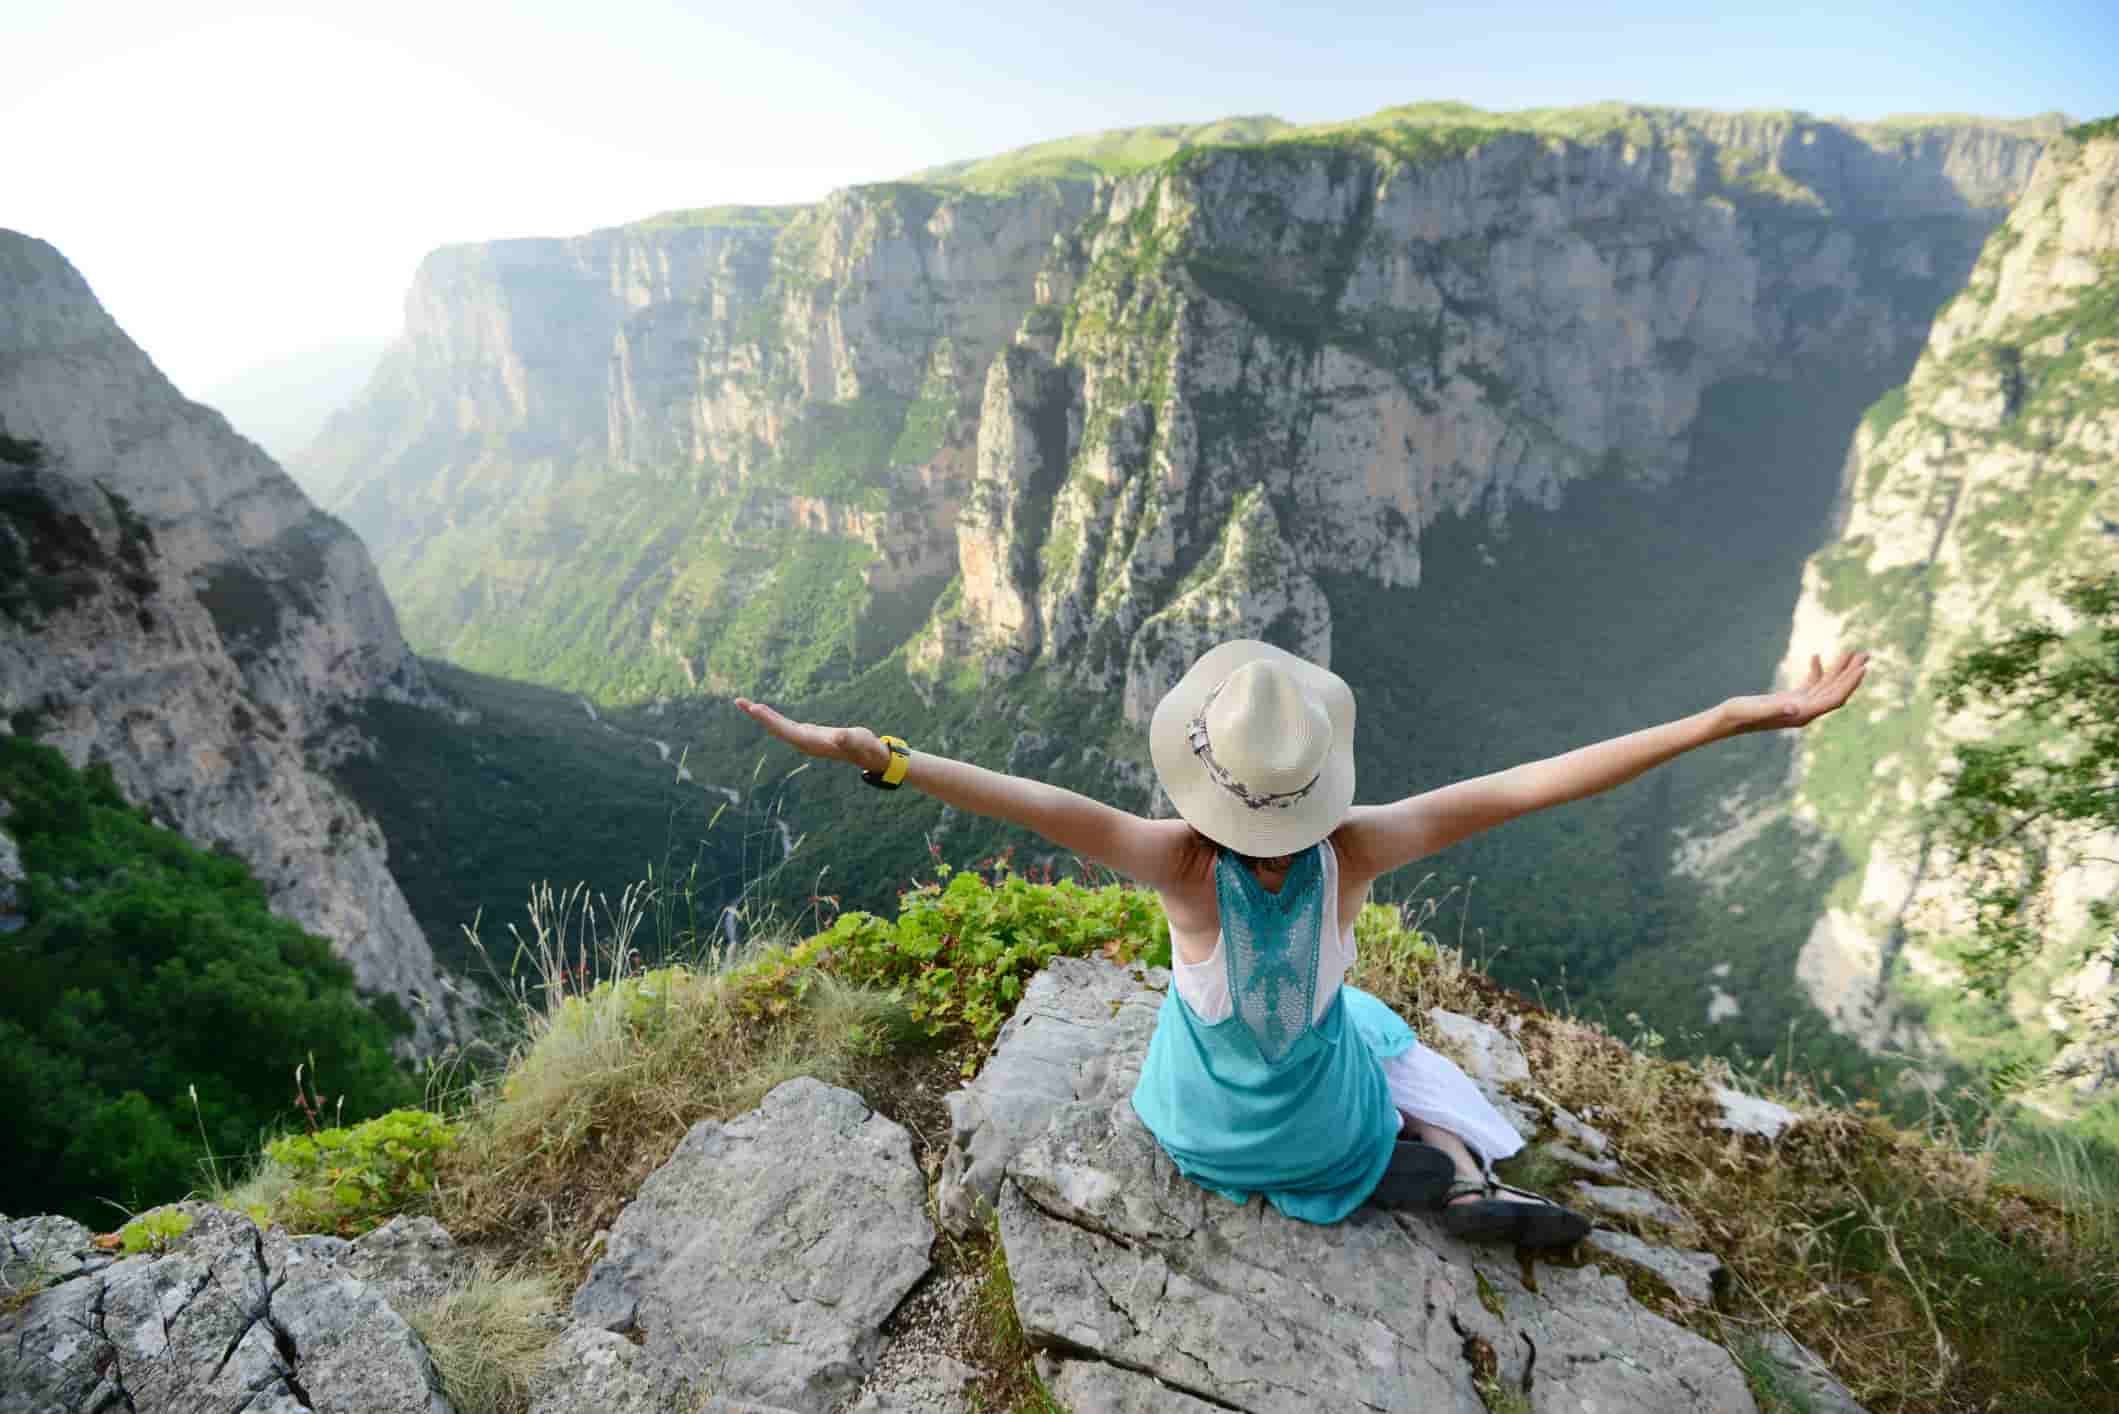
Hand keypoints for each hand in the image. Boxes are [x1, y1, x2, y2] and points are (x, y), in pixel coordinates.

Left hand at [733, 698, 889, 772]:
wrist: (868, 755)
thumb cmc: (865, 747)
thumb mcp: (859, 740)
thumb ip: (849, 739)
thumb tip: (839, 737)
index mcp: (812, 743)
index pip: (786, 730)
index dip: (770, 720)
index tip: (755, 708)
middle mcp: (804, 742)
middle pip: (777, 729)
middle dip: (759, 716)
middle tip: (740, 702)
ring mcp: (805, 739)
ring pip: (778, 727)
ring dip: (763, 717)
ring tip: (746, 704)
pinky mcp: (807, 734)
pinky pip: (785, 725)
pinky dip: (773, 718)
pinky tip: (765, 713)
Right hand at [1721, 652, 1870, 734]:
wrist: (1726, 721)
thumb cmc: (1738, 715)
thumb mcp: (1756, 709)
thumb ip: (1776, 708)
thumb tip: (1796, 706)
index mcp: (1802, 714)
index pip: (1834, 698)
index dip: (1849, 683)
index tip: (1862, 667)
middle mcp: (1805, 711)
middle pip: (1835, 691)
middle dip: (1851, 673)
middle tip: (1866, 654)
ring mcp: (1798, 706)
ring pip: (1826, 686)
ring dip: (1839, 670)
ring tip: (1853, 652)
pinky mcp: (1790, 700)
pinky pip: (1811, 684)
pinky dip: (1817, 671)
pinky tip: (1816, 657)